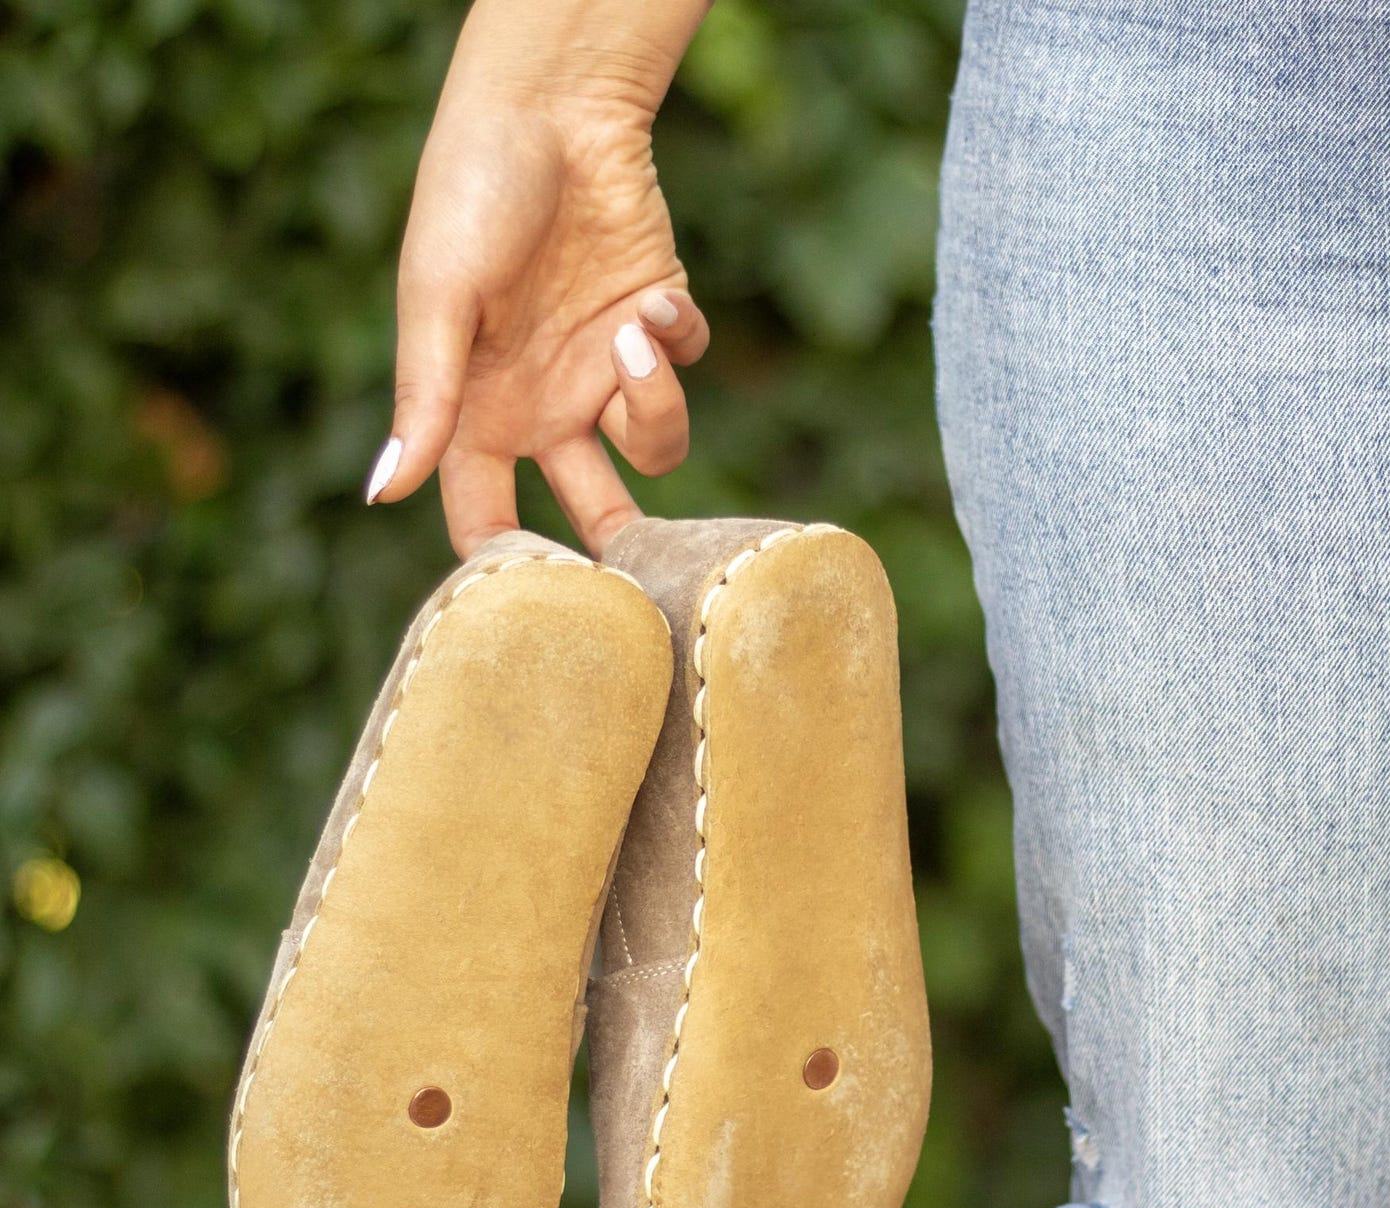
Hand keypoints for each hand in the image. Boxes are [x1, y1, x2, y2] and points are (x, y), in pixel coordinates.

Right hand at [366, 0, 710, 556]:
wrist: (552, 106)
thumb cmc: (473, 194)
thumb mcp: (440, 298)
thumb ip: (423, 400)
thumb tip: (380, 493)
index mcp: (479, 410)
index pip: (486, 519)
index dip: (513, 567)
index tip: (543, 595)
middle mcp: (545, 404)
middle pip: (592, 511)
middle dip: (618, 545)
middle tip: (643, 573)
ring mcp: (605, 369)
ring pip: (655, 449)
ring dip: (657, 409)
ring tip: (631, 338)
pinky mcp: (656, 324)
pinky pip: (684, 366)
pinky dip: (675, 340)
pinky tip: (647, 295)